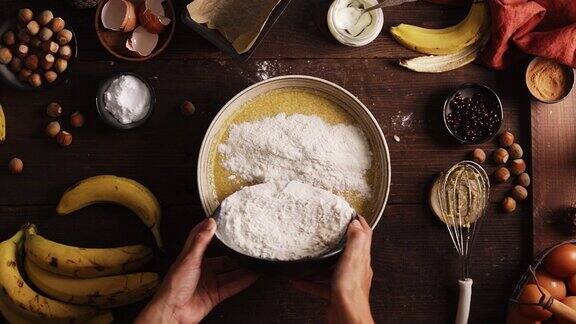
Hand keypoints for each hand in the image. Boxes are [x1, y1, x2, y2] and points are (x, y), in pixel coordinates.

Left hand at [136, 218, 258, 323]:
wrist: (172, 312)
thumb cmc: (173, 287)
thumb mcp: (188, 259)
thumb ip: (201, 241)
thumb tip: (209, 224)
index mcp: (192, 257)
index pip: (203, 239)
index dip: (212, 230)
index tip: (223, 221)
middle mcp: (202, 269)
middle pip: (222, 259)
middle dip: (234, 254)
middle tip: (246, 246)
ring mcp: (209, 282)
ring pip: (230, 273)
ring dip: (242, 268)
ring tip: (254, 260)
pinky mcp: (215, 295)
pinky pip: (232, 286)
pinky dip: (243, 281)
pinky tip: (252, 276)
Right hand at [292, 216, 373, 323]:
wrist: (346, 317)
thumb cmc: (350, 291)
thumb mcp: (352, 259)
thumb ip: (355, 241)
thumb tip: (356, 224)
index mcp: (362, 259)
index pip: (365, 235)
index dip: (360, 222)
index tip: (353, 214)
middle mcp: (356, 269)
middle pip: (349, 250)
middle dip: (339, 240)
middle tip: (329, 231)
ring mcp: (346, 282)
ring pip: (332, 268)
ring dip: (321, 262)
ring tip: (309, 257)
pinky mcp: (336, 293)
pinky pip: (321, 284)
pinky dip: (310, 281)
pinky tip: (299, 280)